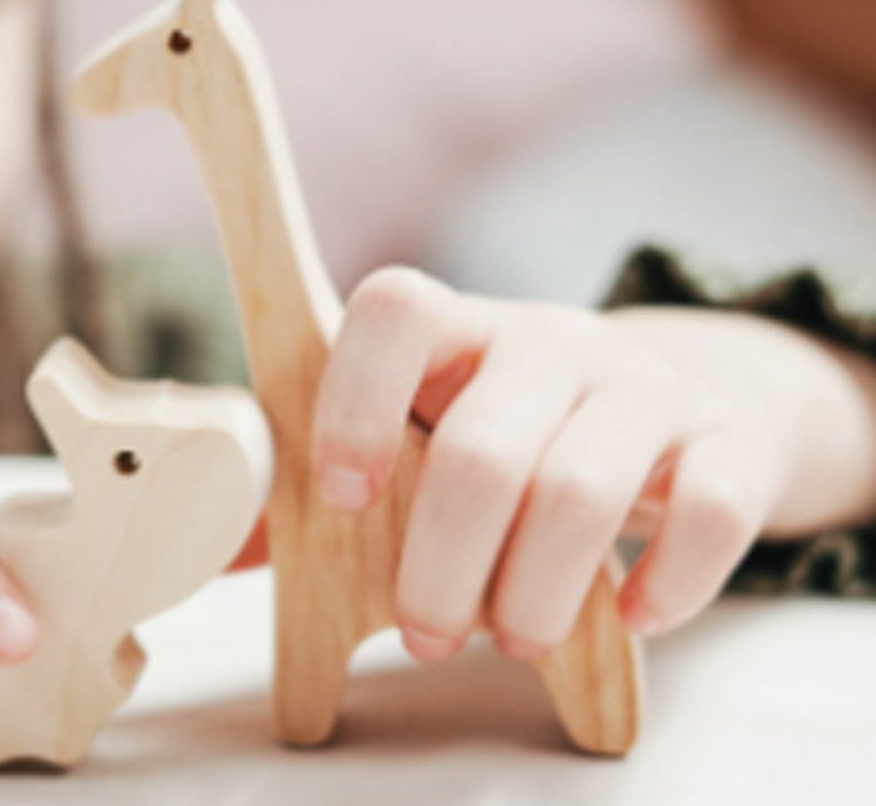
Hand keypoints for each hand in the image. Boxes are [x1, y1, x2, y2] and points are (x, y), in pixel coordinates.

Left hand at [309, 268, 788, 662]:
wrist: (671, 407)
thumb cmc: (503, 434)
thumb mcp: (418, 433)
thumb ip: (325, 484)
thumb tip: (224, 549)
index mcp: (452, 327)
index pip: (395, 310)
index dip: (355, 400)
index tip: (344, 494)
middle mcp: (548, 338)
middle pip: (483, 448)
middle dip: (443, 564)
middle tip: (427, 635)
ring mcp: (643, 383)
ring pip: (581, 491)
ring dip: (535, 592)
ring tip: (513, 642)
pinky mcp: (727, 441)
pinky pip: (710, 513)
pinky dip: (665, 583)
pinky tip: (629, 617)